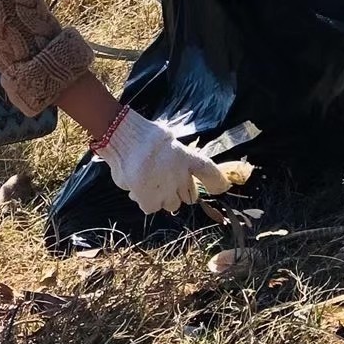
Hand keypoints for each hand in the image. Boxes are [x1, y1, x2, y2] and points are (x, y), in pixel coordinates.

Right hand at [99, 110, 228, 215]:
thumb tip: (176, 165)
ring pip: (172, 205)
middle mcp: (180, 175)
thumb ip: (175, 155)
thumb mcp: (167, 138)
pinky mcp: (150, 200)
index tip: (222, 188)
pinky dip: (146, 201)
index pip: (208, 171)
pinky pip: (152, 208)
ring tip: (148, 185)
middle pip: (190, 195)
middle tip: (166, 182)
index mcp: (185, 156)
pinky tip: (137, 190)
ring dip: (163, 198)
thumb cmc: (141, 135)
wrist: (121, 138)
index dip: (217, 182)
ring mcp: (166, 190)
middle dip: (180, 192)